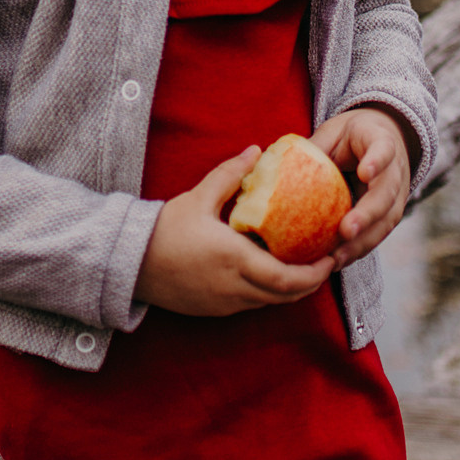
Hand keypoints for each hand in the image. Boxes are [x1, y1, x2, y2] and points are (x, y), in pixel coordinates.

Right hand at [133, 145, 335, 316]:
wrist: (130, 262)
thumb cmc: (164, 229)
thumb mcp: (199, 197)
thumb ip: (230, 174)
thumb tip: (256, 150)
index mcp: (234, 258)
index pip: (285, 277)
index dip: (313, 273)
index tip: (329, 258)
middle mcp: (233, 286)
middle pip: (285, 295)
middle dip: (310, 283)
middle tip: (325, 264)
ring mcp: (224, 302)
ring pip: (269, 302)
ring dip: (290, 290)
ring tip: (304, 268)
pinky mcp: (214, 309)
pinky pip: (251, 304)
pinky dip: (268, 293)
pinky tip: (270, 274)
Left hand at [312, 107, 410, 269]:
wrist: (382, 138)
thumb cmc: (351, 136)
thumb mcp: (333, 132)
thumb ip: (315, 148)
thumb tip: (280, 167)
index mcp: (381, 140)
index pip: (384, 149)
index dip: (376, 161)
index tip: (364, 172)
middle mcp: (395, 170)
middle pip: (386, 194)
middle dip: (367, 214)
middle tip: (346, 231)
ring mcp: (397, 195)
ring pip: (385, 221)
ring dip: (362, 241)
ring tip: (338, 257)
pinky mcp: (389, 214)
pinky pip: (377, 234)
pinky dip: (358, 249)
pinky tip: (337, 261)